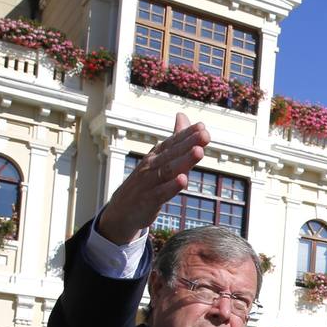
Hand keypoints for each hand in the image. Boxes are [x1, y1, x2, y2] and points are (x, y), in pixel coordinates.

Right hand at [99, 113, 209, 244]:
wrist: (120, 210)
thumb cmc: (145, 182)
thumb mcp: (159, 159)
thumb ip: (174, 140)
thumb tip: (182, 116)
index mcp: (156, 156)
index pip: (173, 142)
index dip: (187, 134)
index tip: (202, 127)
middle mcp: (151, 166)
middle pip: (172, 153)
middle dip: (189, 143)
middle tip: (205, 135)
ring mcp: (149, 182)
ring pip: (168, 170)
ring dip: (184, 161)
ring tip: (199, 152)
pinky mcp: (149, 200)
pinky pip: (162, 192)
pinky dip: (172, 186)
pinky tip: (183, 181)